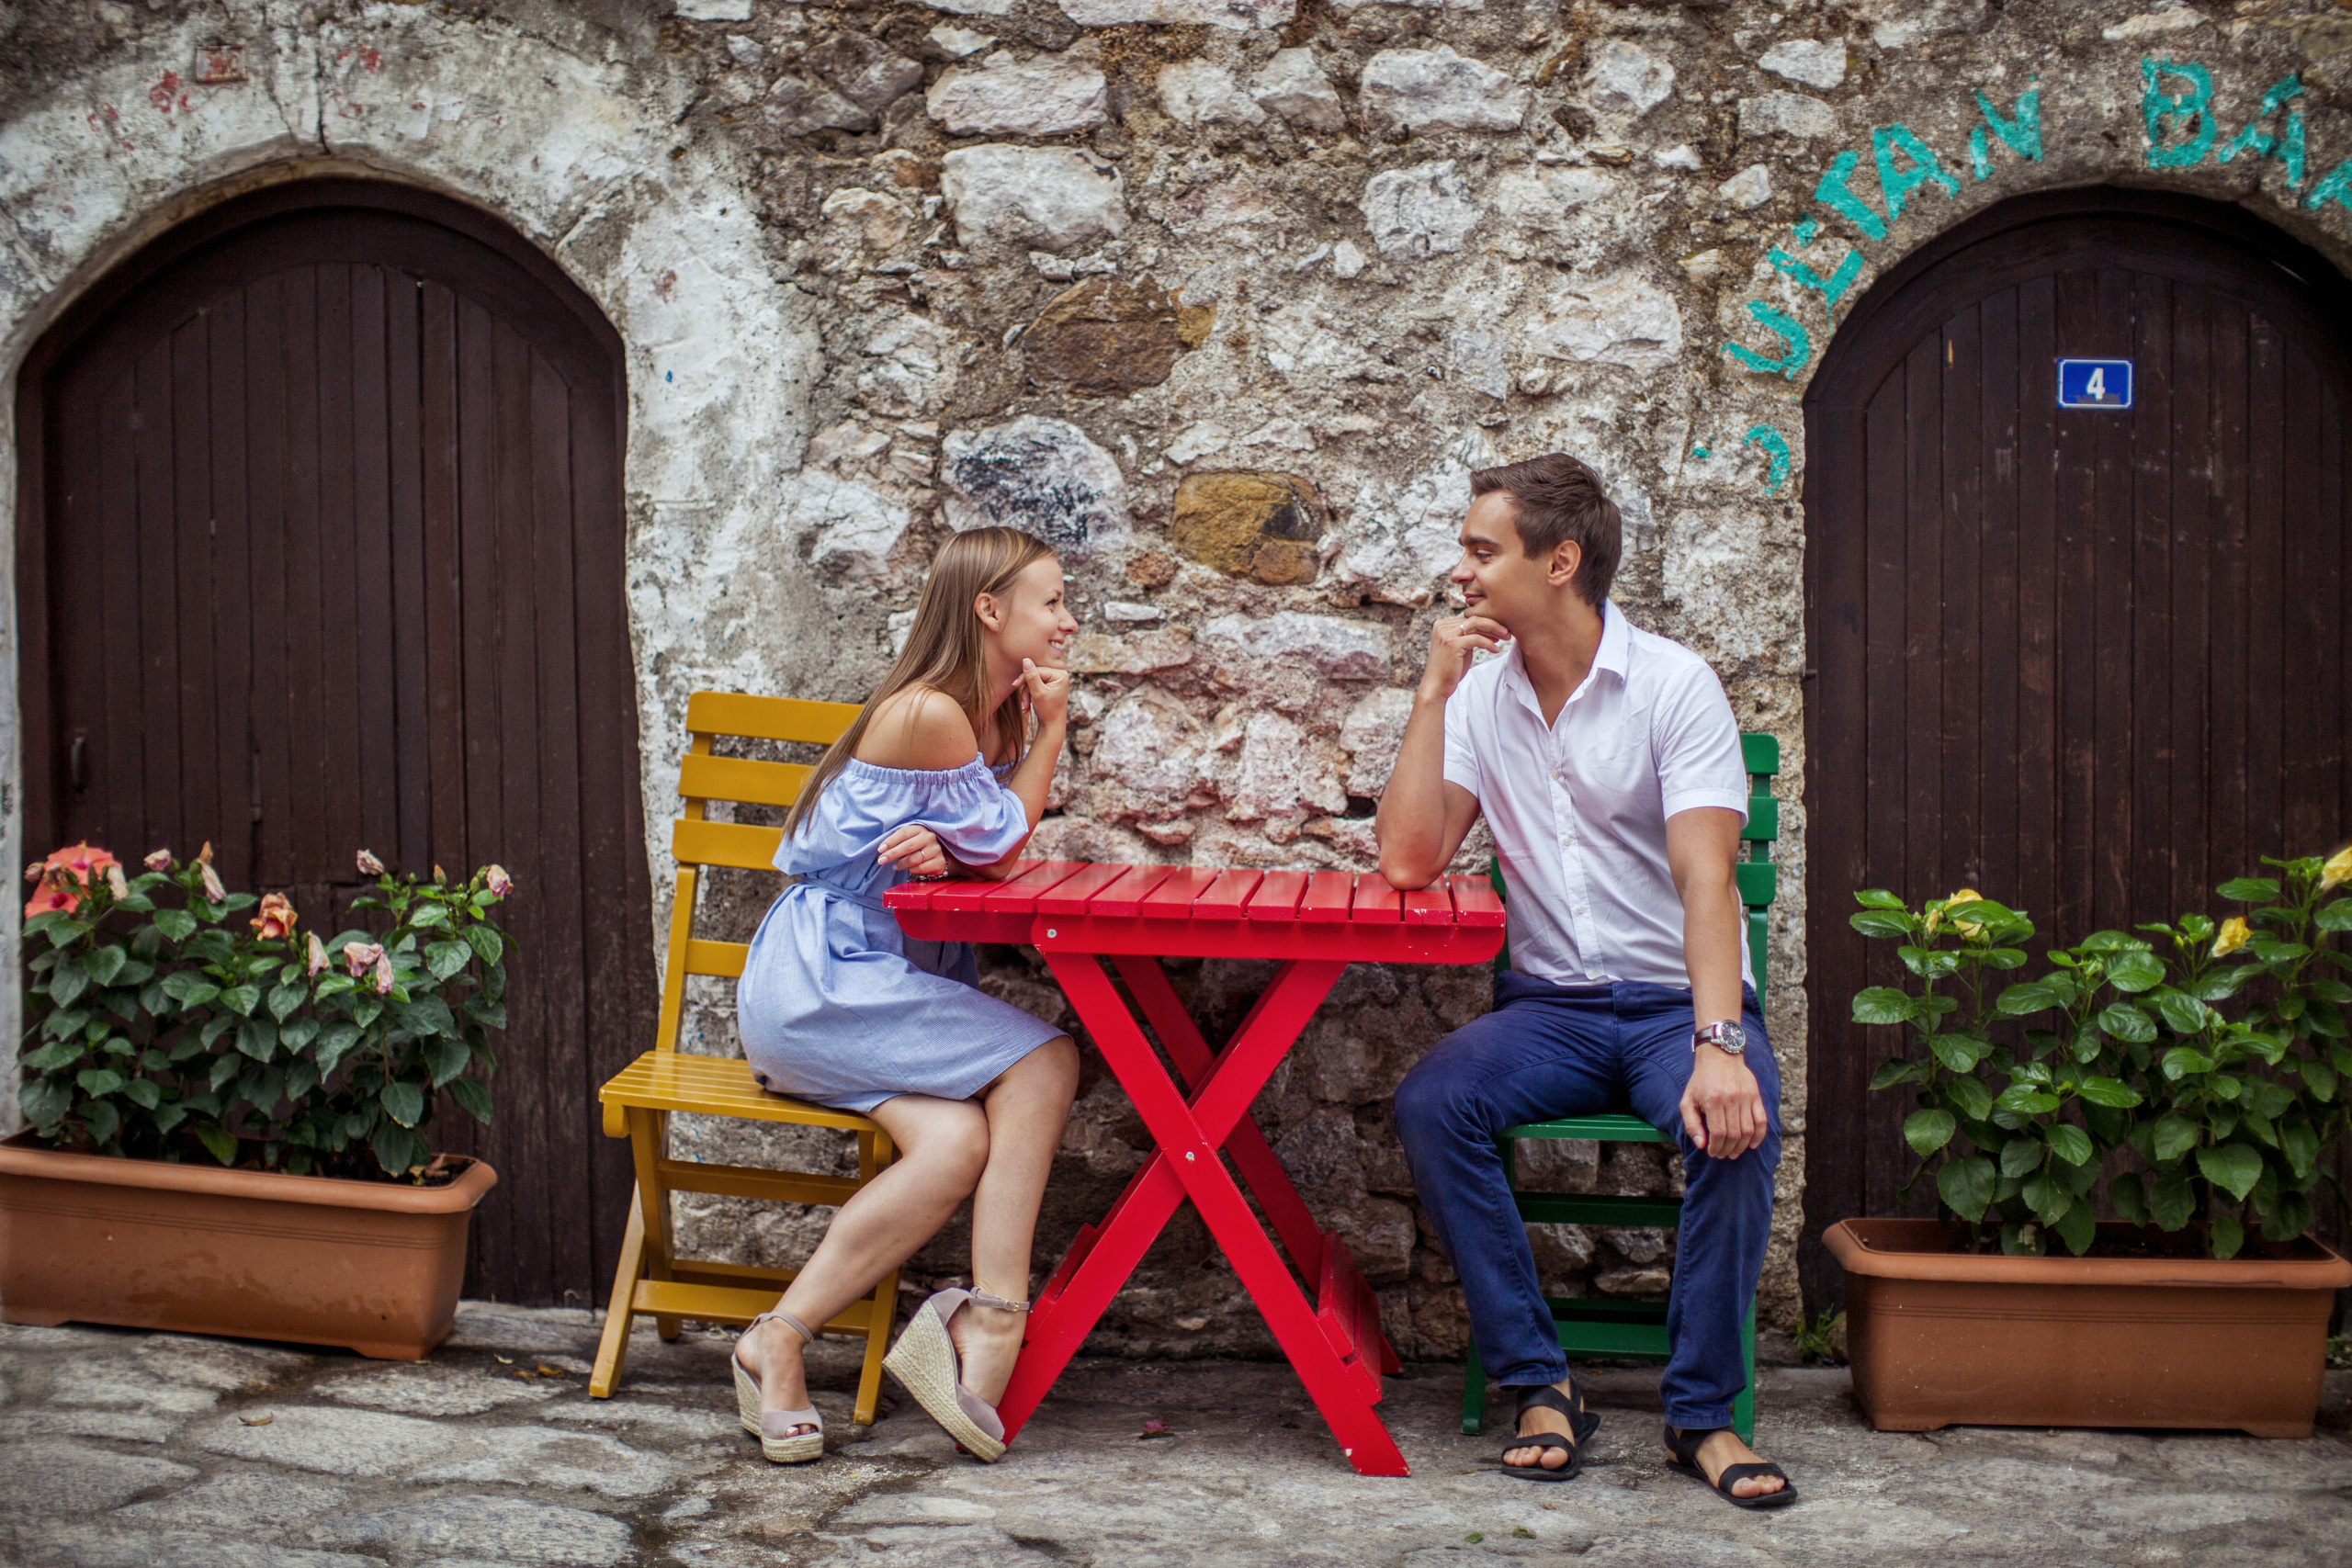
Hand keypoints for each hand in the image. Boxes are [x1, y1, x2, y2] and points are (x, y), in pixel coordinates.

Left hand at [875, 824, 948, 877]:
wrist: (938, 855)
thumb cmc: (918, 846)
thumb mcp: (910, 839)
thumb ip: (898, 841)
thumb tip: (882, 849)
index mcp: (920, 829)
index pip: (903, 833)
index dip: (890, 841)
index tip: (880, 849)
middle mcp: (929, 837)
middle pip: (907, 846)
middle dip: (892, 854)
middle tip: (881, 860)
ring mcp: (936, 849)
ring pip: (913, 859)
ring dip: (901, 864)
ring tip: (895, 866)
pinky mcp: (939, 862)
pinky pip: (921, 868)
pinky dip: (912, 870)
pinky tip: (909, 869)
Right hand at [1020, 657, 1070, 728]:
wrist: (1052, 727)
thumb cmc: (1048, 711)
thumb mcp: (1038, 693)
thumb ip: (1031, 676)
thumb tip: (1026, 659)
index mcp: (1061, 674)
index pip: (1037, 670)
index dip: (1025, 677)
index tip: (1014, 686)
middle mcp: (1060, 675)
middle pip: (1035, 675)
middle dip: (1027, 690)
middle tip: (1023, 703)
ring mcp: (1055, 681)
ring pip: (1033, 682)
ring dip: (1027, 695)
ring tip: (1026, 707)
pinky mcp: (1049, 687)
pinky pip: (1035, 686)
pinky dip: (1030, 696)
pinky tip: (1028, 706)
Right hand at [1418, 615, 1510, 702]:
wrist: (1437, 686)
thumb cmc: (1449, 669)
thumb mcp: (1459, 647)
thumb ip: (1468, 636)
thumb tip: (1489, 628)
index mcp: (1442, 625)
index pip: (1469, 618)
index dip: (1487, 623)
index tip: (1500, 631)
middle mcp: (1442, 626)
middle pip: (1474, 619)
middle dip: (1493, 624)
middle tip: (1507, 632)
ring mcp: (1446, 634)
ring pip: (1476, 624)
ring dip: (1494, 630)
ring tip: (1505, 638)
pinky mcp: (1452, 644)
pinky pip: (1477, 639)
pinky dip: (1489, 643)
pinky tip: (1496, 650)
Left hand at [1679, 1040, 1767, 1158]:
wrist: (1720, 1057)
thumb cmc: (1701, 1081)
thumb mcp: (1687, 1100)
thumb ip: (1691, 1124)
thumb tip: (1701, 1144)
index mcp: (1713, 1100)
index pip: (1718, 1132)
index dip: (1716, 1147)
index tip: (1712, 1152)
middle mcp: (1731, 1099)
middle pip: (1734, 1134)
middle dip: (1728, 1149)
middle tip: (1723, 1155)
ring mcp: (1746, 1097)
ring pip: (1748, 1130)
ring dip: (1741, 1146)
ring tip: (1734, 1152)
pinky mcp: (1755, 1096)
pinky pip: (1761, 1120)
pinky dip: (1759, 1136)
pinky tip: (1752, 1145)